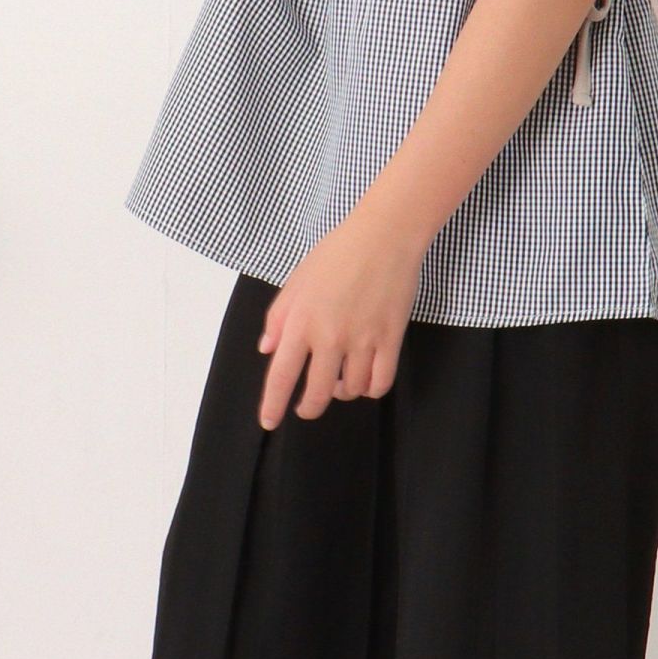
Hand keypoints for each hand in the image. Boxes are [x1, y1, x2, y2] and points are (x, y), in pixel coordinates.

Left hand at [256, 207, 425, 428]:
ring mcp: (363, 340)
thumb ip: (278, 318)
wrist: (384, 236)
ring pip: (351, 390)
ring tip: (339, 383)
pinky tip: (365, 381)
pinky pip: (381, 381)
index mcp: (301, 322)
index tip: (268, 422)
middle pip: (318, 393)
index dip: (272, 405)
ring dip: (342, 393)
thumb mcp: (296, 281)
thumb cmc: (337, 254)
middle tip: (306, 407)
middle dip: (309, 408)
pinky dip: (371, 389)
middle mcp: (330, 336)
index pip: (281, 376)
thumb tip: (267, 350)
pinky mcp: (390, 339)